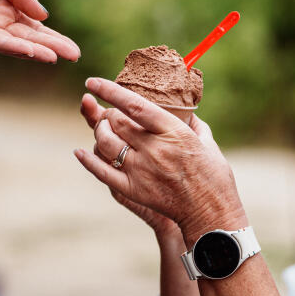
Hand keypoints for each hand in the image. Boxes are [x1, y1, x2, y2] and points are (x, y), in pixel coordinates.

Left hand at [0, 0, 80, 61]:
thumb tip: (43, 16)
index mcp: (6, 5)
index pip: (34, 26)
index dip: (54, 37)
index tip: (73, 49)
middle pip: (27, 38)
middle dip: (50, 47)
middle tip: (73, 56)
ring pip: (11, 43)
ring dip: (33, 50)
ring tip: (54, 57)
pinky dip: (9, 46)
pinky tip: (28, 50)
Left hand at [74, 78, 245, 241]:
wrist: (211, 213)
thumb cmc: (214, 177)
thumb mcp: (208, 143)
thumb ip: (193, 124)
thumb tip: (186, 110)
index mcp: (173, 131)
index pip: (134, 104)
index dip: (109, 90)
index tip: (93, 81)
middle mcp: (154, 148)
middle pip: (116, 122)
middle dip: (107, 113)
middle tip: (109, 113)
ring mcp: (141, 170)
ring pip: (105, 143)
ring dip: (99, 132)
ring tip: (102, 130)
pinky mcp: (132, 190)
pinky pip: (102, 171)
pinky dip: (88, 160)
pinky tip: (80, 152)